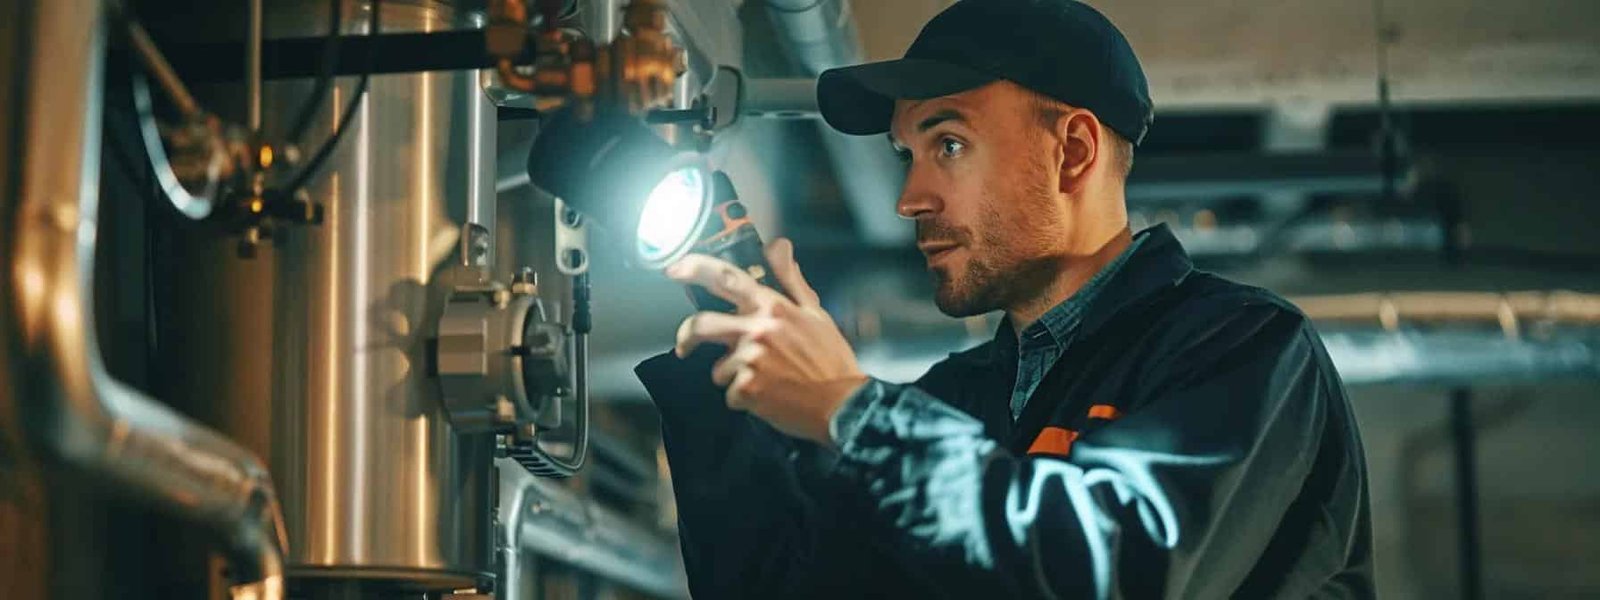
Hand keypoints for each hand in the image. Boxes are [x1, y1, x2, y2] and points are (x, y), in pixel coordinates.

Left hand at [666, 238, 867, 444]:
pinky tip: (769, 396)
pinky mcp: (748, 390)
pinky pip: (730, 393)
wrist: (843, 406)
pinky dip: (744, 398)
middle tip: (685, 345)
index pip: (727, 278)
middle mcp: (758, 330)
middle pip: (702, 324)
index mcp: (773, 308)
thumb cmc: (831, 360)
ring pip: (719, 367)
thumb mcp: (816, 313)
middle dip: (687, 336)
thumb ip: (790, 279)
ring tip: (763, 380)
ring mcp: (751, 361)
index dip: (696, 269)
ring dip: (733, 375)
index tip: (675, 269)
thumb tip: (778, 245)